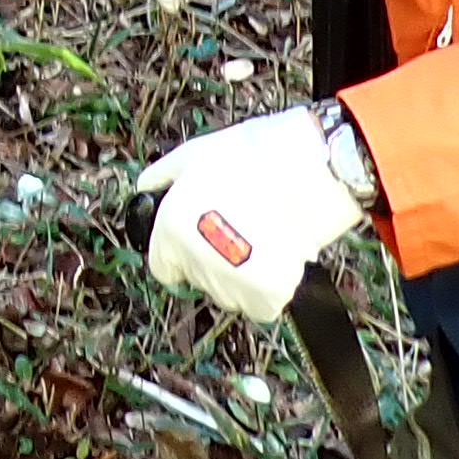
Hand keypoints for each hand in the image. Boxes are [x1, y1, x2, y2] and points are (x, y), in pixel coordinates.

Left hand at [137, 106, 367, 324]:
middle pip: (198, 277)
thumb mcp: (195, 153)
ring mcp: (229, 284)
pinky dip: (269, 289)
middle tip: (239, 226)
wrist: (310, 170)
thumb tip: (147, 189)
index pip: (163, 266)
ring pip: (229, 292)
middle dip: (214, 257)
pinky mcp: (265, 298)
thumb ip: (164, 177)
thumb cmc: (255, 157)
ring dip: (241, 274)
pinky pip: (260, 304)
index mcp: (171, 230)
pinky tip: (278, 256)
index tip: (200, 238)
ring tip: (263, 237)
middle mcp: (195, 263)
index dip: (181, 252)